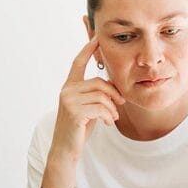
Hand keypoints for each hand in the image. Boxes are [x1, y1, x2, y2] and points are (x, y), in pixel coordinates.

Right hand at [49, 39, 124, 168]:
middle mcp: (67, 91)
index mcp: (69, 87)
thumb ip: (95, 94)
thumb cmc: (79, 129)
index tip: (97, 38)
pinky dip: (109, 116)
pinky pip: (101, 108)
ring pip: (102, 95)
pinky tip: (108, 123)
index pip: (78, 62)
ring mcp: (69, 101)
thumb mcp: (88, 107)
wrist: (66, 150)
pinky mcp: (74, 113)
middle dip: (114, 93)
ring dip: (112, 108)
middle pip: (99, 82)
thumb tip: (112, 85)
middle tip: (121, 104)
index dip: (88, 49)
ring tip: (113, 117)